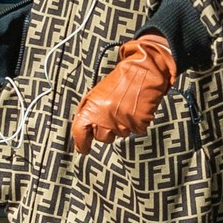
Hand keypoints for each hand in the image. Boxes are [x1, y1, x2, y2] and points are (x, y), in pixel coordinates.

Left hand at [71, 35, 176, 154]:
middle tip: (111, 115)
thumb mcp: (95, 94)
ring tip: (124, 108)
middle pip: (102, 138)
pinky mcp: (138, 125)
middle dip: (105, 131)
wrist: (142, 73)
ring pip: (119, 135)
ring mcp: (123, 124)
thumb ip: (86, 112)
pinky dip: (134, 123)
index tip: (83, 149)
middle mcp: (105, 121)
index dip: (81, 145)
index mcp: (91, 111)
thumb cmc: (118, 82)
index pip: (80, 135)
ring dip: (120, 126)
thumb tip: (82, 131)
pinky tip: (134, 110)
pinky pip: (134, 131)